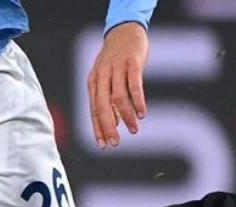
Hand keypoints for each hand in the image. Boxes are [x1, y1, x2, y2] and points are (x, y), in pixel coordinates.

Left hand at [86, 22, 148, 148]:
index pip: (94, 110)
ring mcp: (116, 69)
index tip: (103, 145)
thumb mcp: (107, 79)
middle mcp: (102, 76)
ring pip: (118, 98)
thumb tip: (113, 122)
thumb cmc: (116, 60)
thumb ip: (108, 99)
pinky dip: (138, 101)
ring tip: (134, 130)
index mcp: (93, 82)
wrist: (125, 31)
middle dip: (108, 127)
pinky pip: (134, 85)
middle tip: (116, 143)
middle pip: (102, 106)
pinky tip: (142, 113)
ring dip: (126, 116)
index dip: (98, 129)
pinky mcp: (131, 63)